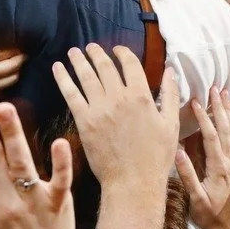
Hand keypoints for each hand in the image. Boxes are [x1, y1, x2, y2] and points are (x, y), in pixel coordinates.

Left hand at [54, 47, 178, 197]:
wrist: (133, 181)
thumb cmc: (156, 156)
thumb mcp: (171, 124)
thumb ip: (170, 94)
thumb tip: (171, 71)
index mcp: (141, 95)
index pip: (129, 64)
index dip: (122, 53)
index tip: (117, 50)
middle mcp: (119, 98)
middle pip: (105, 67)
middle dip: (97, 53)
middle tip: (90, 46)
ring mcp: (100, 109)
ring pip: (86, 76)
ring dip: (79, 61)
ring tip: (73, 52)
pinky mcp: (84, 122)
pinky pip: (71, 94)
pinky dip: (63, 79)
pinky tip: (58, 69)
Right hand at [176, 89, 229, 228]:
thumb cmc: (209, 216)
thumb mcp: (196, 199)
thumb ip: (188, 176)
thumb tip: (178, 151)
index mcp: (218, 168)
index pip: (212, 137)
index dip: (204, 118)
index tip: (197, 101)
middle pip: (226, 128)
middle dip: (220, 107)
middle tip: (215, 88)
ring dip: (229, 111)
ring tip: (225, 94)